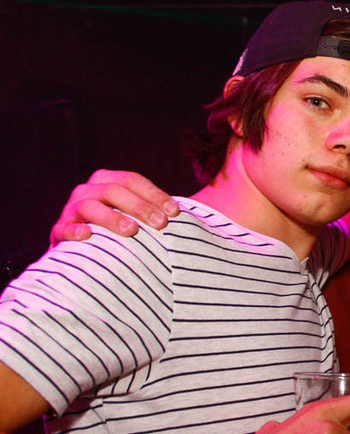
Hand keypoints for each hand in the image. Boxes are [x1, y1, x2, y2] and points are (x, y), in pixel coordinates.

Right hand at [50, 169, 178, 245]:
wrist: (87, 253)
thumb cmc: (123, 233)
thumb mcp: (141, 218)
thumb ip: (161, 214)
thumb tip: (208, 221)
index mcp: (108, 182)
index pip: (132, 180)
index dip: (154, 195)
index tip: (176, 213)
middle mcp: (88, 192)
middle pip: (113, 190)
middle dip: (140, 206)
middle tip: (161, 224)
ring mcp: (71, 212)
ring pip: (88, 206)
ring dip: (111, 217)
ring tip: (131, 231)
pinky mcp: (58, 233)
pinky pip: (61, 229)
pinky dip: (72, 231)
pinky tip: (87, 237)